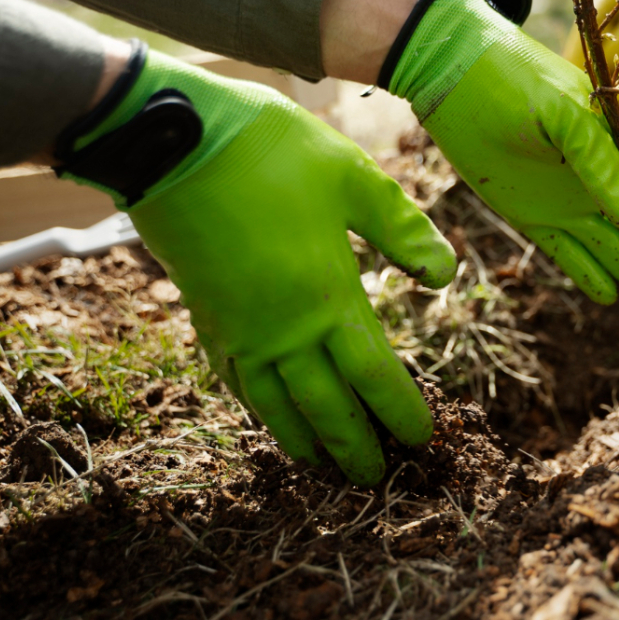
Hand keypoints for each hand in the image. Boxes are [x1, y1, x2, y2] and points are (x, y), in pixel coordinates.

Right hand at [58, 45, 454, 485]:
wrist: (172, 143)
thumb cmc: (273, 154)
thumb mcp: (355, 180)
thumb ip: (405, 232)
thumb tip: (446, 277)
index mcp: (328, 298)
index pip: (375, 377)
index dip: (400, 413)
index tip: (421, 439)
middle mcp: (282, 330)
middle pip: (327, 409)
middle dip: (355, 447)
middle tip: (376, 477)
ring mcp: (238, 330)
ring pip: (275, 407)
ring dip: (305, 441)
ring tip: (324, 466)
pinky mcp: (206, 318)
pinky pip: (235, 383)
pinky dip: (258, 410)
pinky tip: (268, 417)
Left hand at [385, 0, 618, 314]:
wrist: (454, 73)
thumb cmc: (515, 81)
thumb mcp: (563, 114)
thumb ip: (599, 165)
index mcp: (617, 146)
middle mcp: (598, 179)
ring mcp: (566, 200)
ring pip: (612, 248)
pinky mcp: (530, 215)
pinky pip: (566, 252)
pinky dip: (587, 275)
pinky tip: (608, 296)